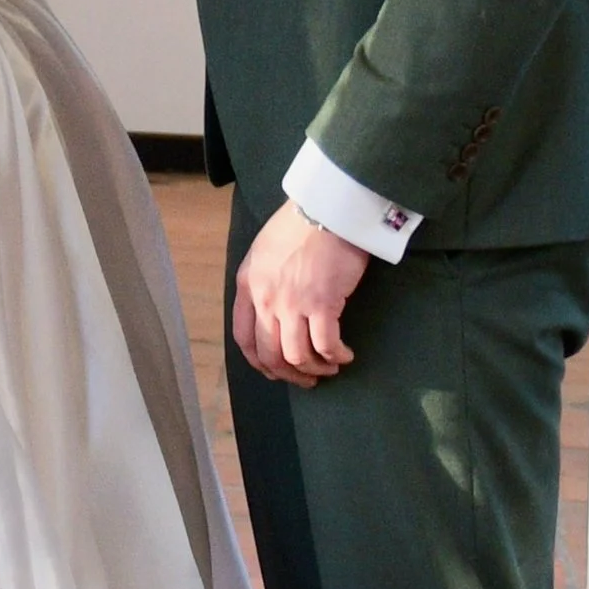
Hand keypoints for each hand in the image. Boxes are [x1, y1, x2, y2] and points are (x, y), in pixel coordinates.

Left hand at [231, 201, 365, 387]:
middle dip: (289, 374)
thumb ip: (262, 281)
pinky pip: (325, 345)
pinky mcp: (322, 305)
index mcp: (247, 286)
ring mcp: (292, 304)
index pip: (243, 338)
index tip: (274, 371)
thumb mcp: (264, 251)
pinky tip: (344, 355)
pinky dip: (335, 356)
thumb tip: (272, 308)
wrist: (327, 209)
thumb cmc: (300, 224)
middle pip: (270, 354)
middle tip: (307, 379)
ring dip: (315, 369)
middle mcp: (265, 299)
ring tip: (329, 367)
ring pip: (297, 356)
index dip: (259, 362)